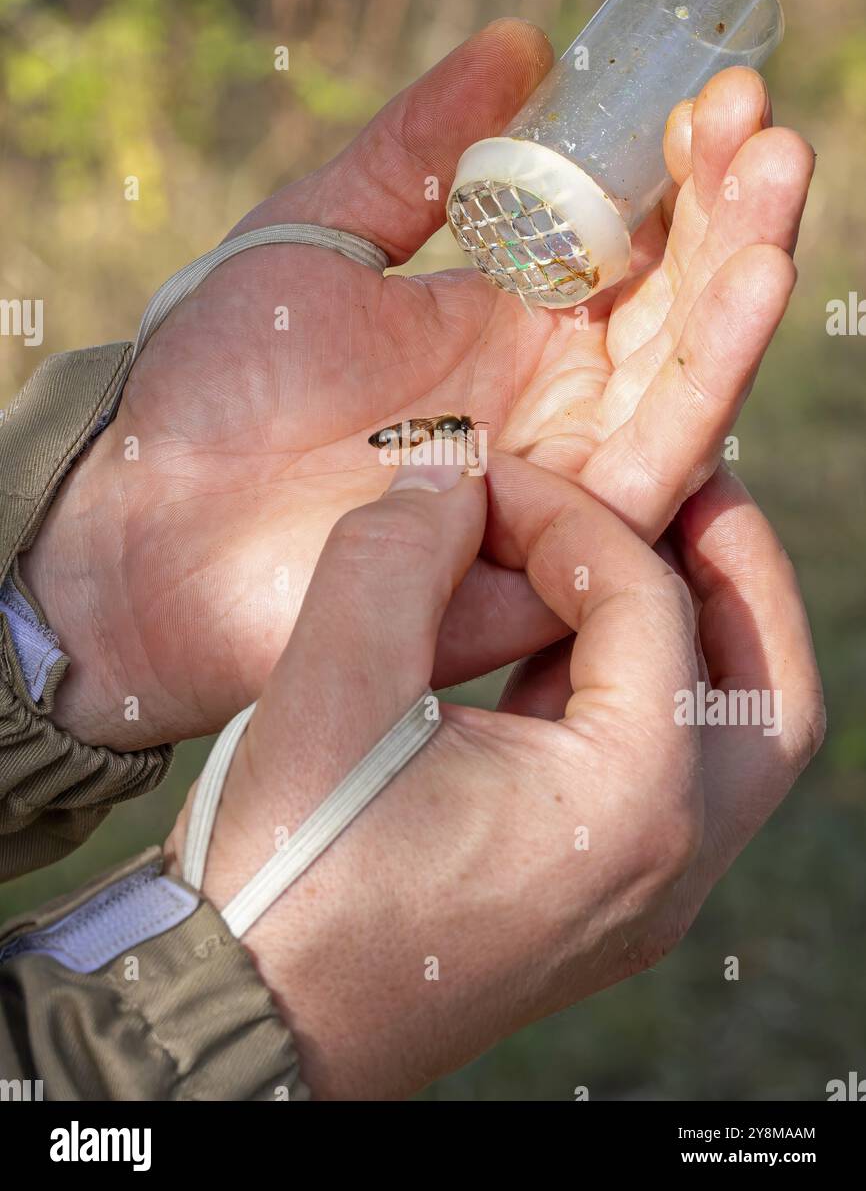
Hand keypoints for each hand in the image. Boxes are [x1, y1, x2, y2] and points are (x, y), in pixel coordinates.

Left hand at [23, 20, 813, 746]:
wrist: (152, 516)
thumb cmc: (220, 380)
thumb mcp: (322, 232)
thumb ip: (424, 149)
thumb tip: (524, 43)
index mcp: (503, 322)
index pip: (625, 239)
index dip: (674, 167)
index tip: (707, 88)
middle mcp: (548, 395)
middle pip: (673, 301)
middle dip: (727, 208)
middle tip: (761, 121)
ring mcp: (557, 470)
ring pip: (684, 373)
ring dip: (741, 277)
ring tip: (777, 177)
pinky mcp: (553, 546)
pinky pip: (654, 464)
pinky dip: (707, 377)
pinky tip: (747, 283)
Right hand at [165, 449, 823, 1098]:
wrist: (250, 1023)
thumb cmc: (289, 875)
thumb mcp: (330, 687)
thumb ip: (395, 553)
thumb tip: (450, 477)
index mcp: (630, 805)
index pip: (646, 602)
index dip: (567, 512)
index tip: (485, 479)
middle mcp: (668, 863)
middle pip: (770, 686)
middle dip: (734, 568)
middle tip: (683, 485)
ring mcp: (642, 898)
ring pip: (735, 741)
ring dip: (699, 633)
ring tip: (633, 547)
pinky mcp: (599, 908)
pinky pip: (667, 778)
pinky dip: (644, 692)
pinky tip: (566, 639)